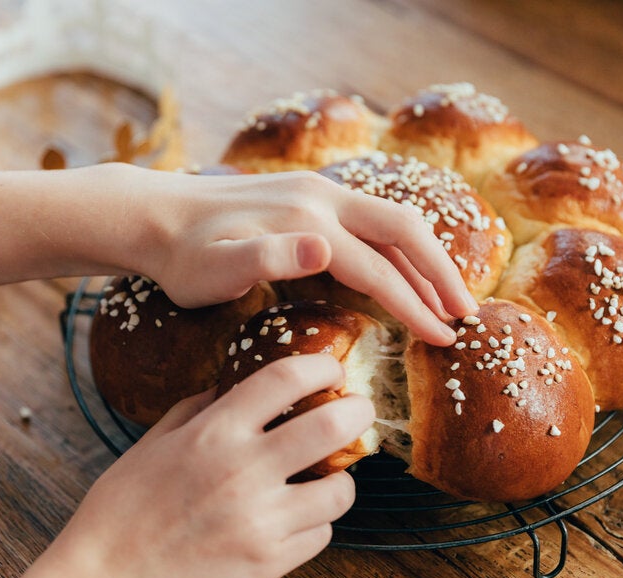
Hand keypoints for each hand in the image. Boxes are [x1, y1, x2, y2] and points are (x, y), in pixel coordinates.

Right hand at [0, 354, 372, 577]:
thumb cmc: (126, 506)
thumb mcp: (155, 441)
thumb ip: (199, 408)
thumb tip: (234, 387)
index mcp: (213, 432)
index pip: (285, 379)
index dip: (319, 366)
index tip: (330, 368)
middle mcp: (243, 471)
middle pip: (332, 427)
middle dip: (358, 411)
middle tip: (358, 411)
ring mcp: (260, 520)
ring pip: (340, 491)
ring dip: (340, 479)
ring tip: (324, 477)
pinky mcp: (268, 562)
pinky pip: (321, 535)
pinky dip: (315, 523)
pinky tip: (295, 518)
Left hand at [133, 168, 476, 345]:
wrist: (154, 215)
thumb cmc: (182, 256)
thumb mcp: (211, 269)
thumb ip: (265, 259)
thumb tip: (324, 246)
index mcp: (309, 221)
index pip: (379, 268)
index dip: (415, 306)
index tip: (443, 340)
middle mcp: (323, 198)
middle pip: (405, 230)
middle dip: (441, 274)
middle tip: (467, 316)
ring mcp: (319, 193)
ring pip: (392, 223)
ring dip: (425, 260)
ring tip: (446, 299)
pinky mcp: (311, 197)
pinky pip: (371, 220)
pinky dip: (398, 248)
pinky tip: (401, 271)